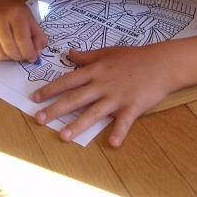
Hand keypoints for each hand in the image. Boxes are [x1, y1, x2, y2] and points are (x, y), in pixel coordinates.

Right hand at [0, 0, 47, 61]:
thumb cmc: (14, 9)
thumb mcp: (30, 17)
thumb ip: (37, 36)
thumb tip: (37, 53)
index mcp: (15, 13)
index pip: (22, 40)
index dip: (29, 53)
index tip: (33, 57)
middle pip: (10, 49)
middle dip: (20, 57)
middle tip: (24, 56)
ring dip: (10, 58)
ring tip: (15, 52)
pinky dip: (0, 55)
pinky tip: (5, 48)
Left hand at [32, 45, 176, 146]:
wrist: (161, 63)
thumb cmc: (133, 57)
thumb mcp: (107, 52)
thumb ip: (86, 56)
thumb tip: (69, 53)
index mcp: (94, 71)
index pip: (67, 81)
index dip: (50, 89)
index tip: (35, 98)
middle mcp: (102, 85)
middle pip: (75, 98)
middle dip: (55, 109)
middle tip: (39, 119)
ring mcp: (117, 97)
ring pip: (93, 113)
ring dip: (78, 125)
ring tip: (63, 136)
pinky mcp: (133, 107)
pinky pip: (124, 122)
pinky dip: (119, 133)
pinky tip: (112, 144)